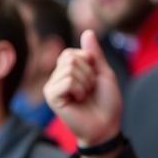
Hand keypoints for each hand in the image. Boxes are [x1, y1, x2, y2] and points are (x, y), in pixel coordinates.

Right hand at [44, 31, 123, 157]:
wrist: (106, 125)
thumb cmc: (106, 102)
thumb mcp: (103, 73)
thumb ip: (94, 54)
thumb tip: (88, 32)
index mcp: (67, 71)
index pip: (72, 52)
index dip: (89, 62)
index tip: (93, 80)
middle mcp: (57, 77)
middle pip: (70, 57)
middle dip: (88, 72)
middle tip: (89, 89)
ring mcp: (52, 87)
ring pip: (69, 68)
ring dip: (85, 82)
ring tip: (85, 96)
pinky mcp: (52, 97)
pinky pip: (67, 81)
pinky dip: (79, 89)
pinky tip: (78, 100)